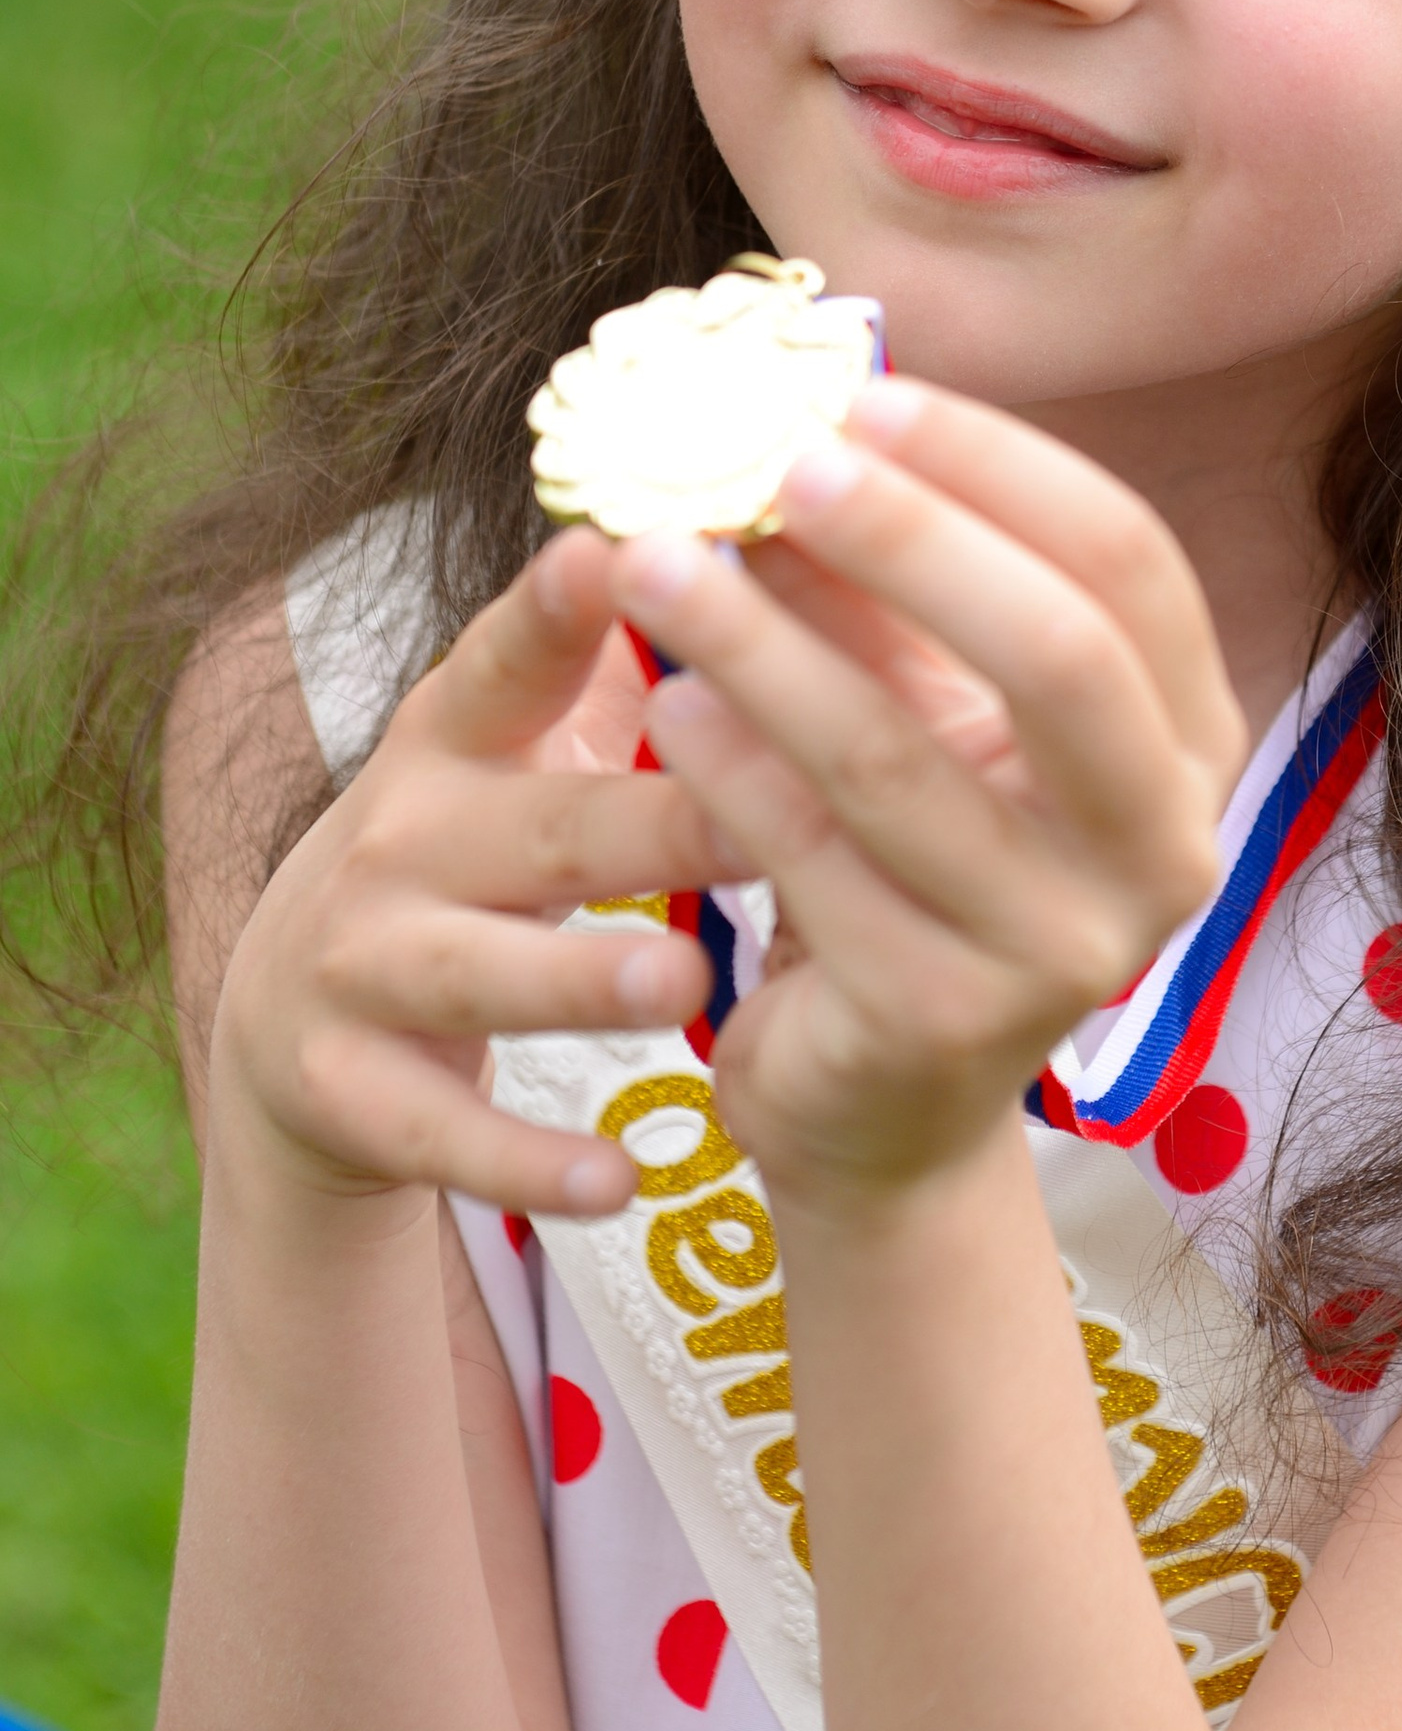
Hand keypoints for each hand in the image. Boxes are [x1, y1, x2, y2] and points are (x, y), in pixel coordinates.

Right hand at [208, 531, 733, 1218]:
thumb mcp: (511, 756)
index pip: (506, 665)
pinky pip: (445, 1134)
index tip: (611, 556)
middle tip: (759, 823)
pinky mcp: (345, 1090)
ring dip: (580, 980)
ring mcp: (358, 967)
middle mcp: (396, 839)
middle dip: (648, 826)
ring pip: (479, 974)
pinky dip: (529, 1162)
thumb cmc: (467, 855)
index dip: (551, 614)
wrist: (292, 1023)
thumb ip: (616, 667)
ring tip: (683, 978)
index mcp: (452, 741)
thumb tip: (779, 550)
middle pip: (535, 831)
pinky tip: (620, 1181)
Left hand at [605, 385, 1247, 1205]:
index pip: (1127, 563)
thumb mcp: (931, 716)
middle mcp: (1164, 849)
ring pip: (900, 761)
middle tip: (773, 464)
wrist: (884, 1111)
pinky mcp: (944, 1023)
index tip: (861, 397)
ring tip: (657, 565)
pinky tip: (663, 706)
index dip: (998, 467)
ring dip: (765, 645)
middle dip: (909, 540)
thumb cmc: (914, 870)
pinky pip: (814, 865)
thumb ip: (887, 594)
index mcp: (1191, 743)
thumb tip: (786, 427)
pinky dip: (729, 773)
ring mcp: (1064, 950)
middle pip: (1061, 653)